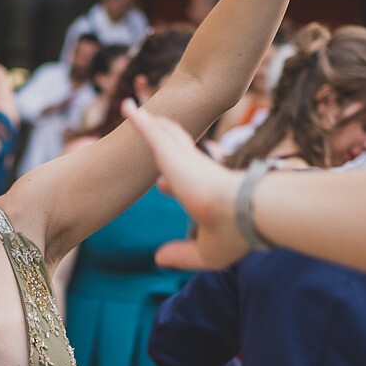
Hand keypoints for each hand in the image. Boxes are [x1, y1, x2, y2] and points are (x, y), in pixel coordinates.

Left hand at [122, 102, 246, 270]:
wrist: (241, 211)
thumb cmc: (231, 233)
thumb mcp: (205, 253)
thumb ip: (182, 255)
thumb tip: (158, 260)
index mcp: (208, 190)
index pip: (188, 181)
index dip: (173, 181)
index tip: (162, 185)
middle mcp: (196, 170)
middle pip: (176, 149)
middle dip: (165, 140)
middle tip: (154, 133)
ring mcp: (183, 159)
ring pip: (164, 135)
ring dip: (152, 124)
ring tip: (137, 112)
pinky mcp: (171, 152)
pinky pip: (149, 130)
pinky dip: (137, 118)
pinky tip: (124, 106)